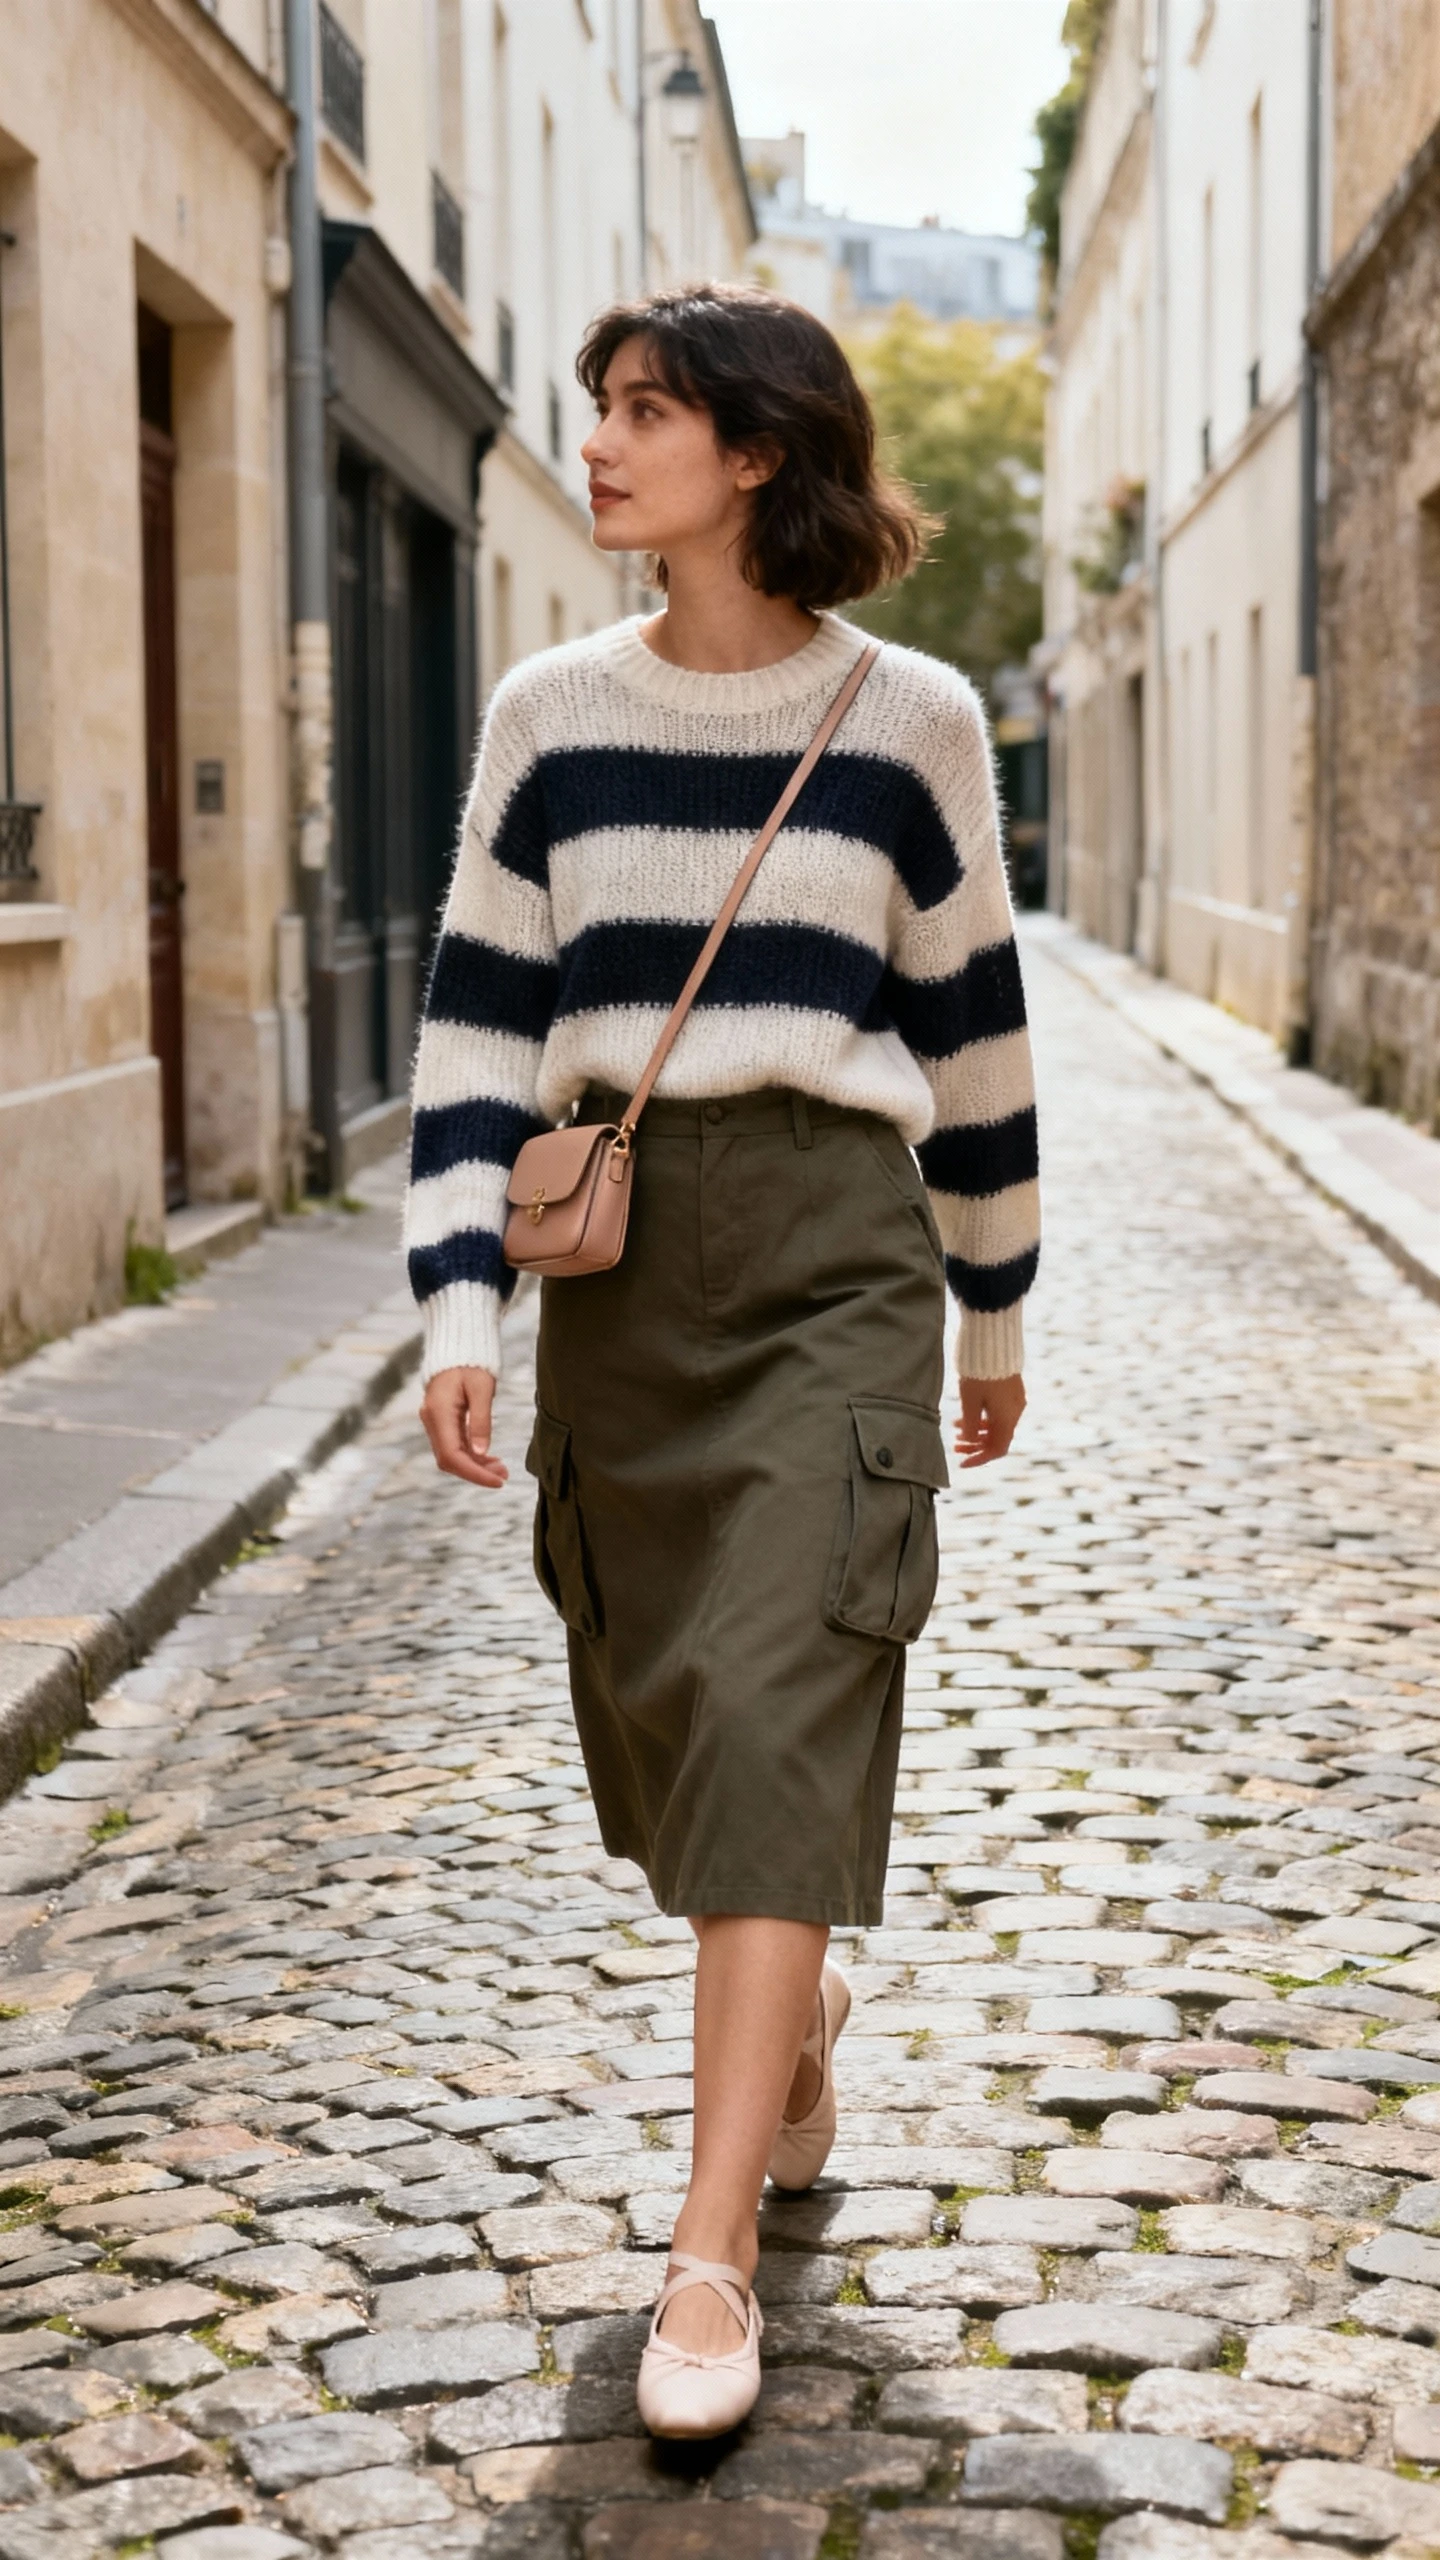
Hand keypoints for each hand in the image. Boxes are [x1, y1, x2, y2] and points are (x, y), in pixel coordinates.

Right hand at [419, 1366, 507, 1488]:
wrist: (457, 1348)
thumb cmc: (471, 1363)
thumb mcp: (482, 1388)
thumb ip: (481, 1420)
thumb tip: (480, 1452)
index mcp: (439, 1412)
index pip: (452, 1455)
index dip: (474, 1473)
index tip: (497, 1481)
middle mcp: (431, 1420)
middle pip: (449, 1460)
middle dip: (476, 1472)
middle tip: (503, 1476)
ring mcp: (434, 1421)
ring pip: (452, 1455)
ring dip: (475, 1465)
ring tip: (501, 1469)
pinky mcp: (441, 1421)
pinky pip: (454, 1445)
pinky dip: (471, 1455)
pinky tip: (489, 1458)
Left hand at [954, 1373, 1025, 1469]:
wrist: (993, 1341)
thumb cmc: (979, 1372)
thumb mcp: (969, 1401)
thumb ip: (969, 1425)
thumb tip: (968, 1441)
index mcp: (1007, 1417)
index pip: (997, 1449)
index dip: (979, 1459)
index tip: (962, 1463)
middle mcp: (1015, 1411)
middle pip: (997, 1438)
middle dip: (975, 1445)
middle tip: (955, 1446)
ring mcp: (1015, 1399)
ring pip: (997, 1424)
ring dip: (977, 1430)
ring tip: (956, 1428)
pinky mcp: (1011, 1389)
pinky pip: (999, 1411)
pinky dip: (983, 1417)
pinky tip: (965, 1414)